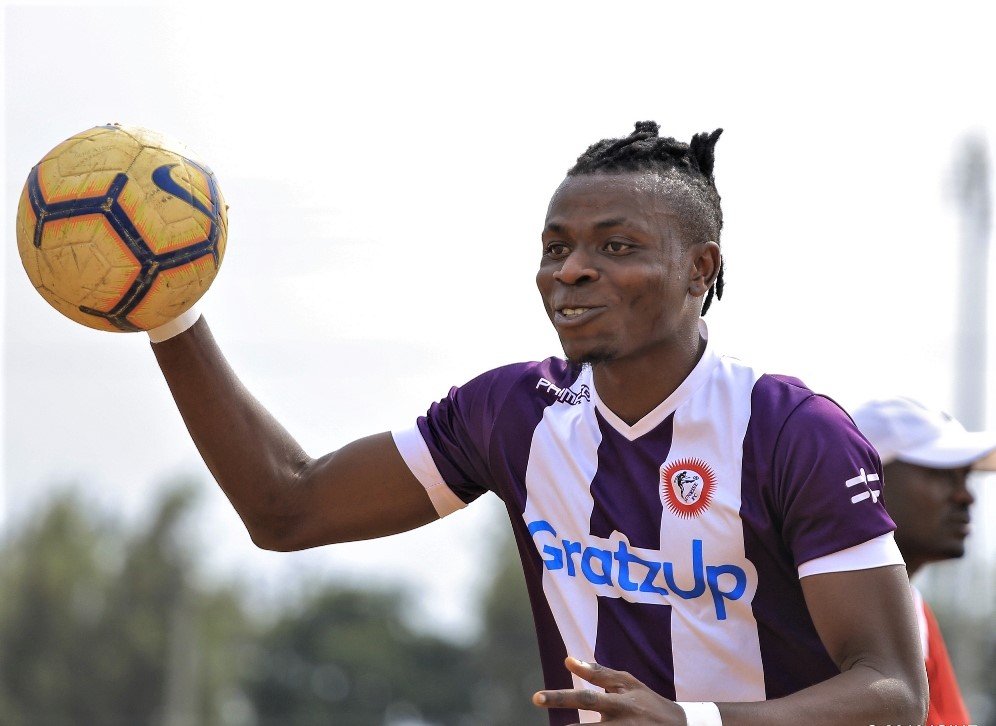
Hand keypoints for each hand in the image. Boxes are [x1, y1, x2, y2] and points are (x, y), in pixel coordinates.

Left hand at [532, 656, 687, 724]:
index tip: (540, 692)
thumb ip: (598, 673)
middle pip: (588, 718)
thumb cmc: (647, 701)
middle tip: (538, 700)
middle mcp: (622, 720)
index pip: (588, 693)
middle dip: (564, 714)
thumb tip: (567, 660)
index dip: (565, 692)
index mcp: (620, 700)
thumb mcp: (627, 683)